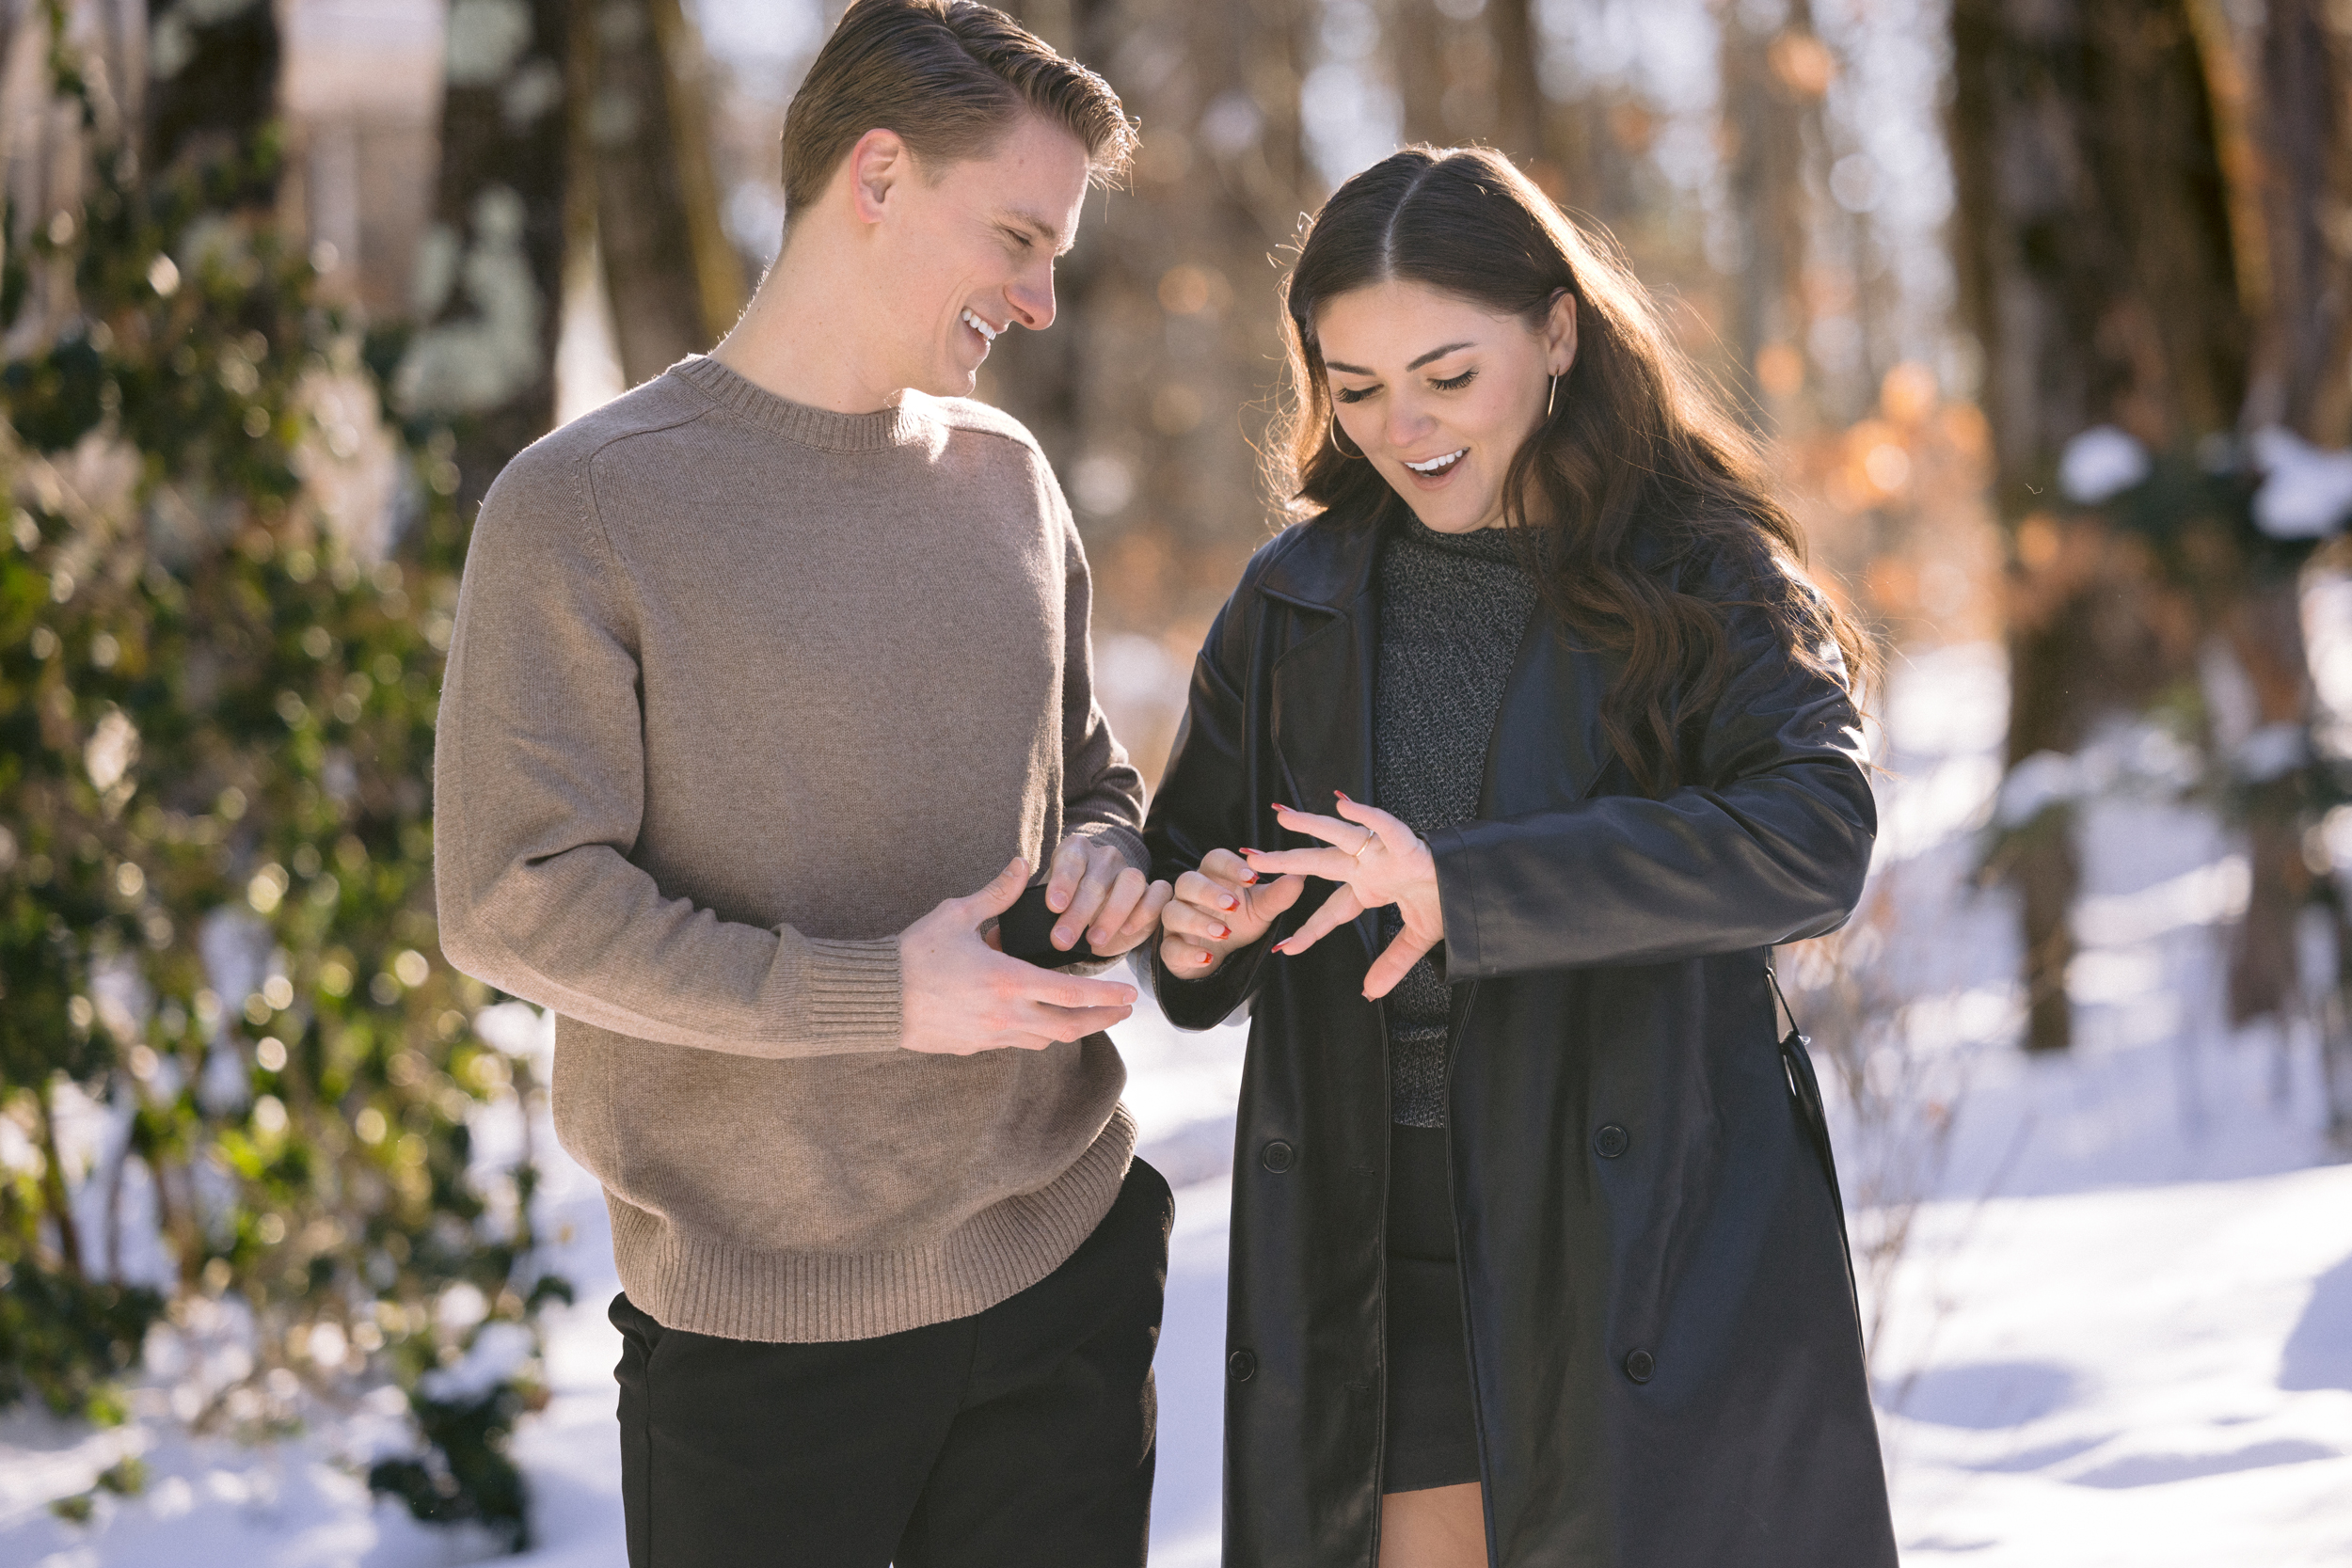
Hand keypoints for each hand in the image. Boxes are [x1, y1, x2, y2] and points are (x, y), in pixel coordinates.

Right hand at [900, 858, 1139, 1054]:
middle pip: (1069, 1026)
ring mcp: (990, 1036)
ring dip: (1069, 1027)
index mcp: (1008, 981)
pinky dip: (1035, 1032)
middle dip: (1102, 1019)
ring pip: (1045, 1039)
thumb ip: (996, 893)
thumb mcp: (956, 915)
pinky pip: (1016, 1043)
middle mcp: (1006, 1015)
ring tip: (1084, 1013)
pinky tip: (1036, 1018)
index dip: (1106, 996)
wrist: (875, 998)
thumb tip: (1022, 864)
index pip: (1072, 994)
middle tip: (1123, 1010)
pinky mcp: (974, 1047)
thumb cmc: (913, 954)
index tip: (1131, 995)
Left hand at [1040, 833, 1173, 958]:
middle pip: (1097, 879)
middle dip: (1079, 913)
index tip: (1053, 906)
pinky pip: (1159, 893)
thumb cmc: (1067, 909)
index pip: (1071, 860)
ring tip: (1094, 940)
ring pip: (1131, 882)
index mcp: (1076, 851)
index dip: (1063, 882)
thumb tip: (1009, 927)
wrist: (1097, 917)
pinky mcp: (1155, 890)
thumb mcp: (1047, 905)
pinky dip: (1146, 911)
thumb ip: (1037, 909)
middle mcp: (1106, 857)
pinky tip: (1128, 930)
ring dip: (1112, 913)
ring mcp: (1132, 871)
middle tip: (1062, 939)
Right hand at [1159, 848, 1306, 977]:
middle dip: (1209, 892)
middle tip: (1233, 905)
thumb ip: (1278, 895)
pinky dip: (1188, 952)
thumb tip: (1299, 876)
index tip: (1252, 877)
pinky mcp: (1169, 947)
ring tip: (1224, 933)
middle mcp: (1188, 894)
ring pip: (1174, 912)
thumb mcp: (1261, 910)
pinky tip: (1207, 957)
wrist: (1218, 956)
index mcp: (1212, 876)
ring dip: (1197, 921)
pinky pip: (1169, 947)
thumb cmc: (1238, 922)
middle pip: (1187, 881)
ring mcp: (1176, 920)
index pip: (1214, 859)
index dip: (1230, 866)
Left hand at [1240, 796, 1443, 999]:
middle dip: (1285, 862)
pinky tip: (1342, 803)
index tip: (1285, 949)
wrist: (1479, 887)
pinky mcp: (1407, 843)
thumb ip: (1392, 963)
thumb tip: (1370, 993)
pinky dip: (1365, 814)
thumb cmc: (1448, 900)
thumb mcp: (1417, 939)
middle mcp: (1370, 867)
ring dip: (1310, 826)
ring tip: (1281, 817)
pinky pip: (1384, 826)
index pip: (1332, 912)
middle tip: (1249, 860)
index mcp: (1370, 888)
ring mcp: (1385, 853)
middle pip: (1319, 864)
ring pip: (1341, 837)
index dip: (1310, 930)